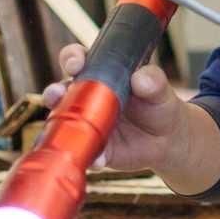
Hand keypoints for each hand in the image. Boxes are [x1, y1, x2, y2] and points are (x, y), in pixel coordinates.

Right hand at [42, 44, 189, 173]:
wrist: (166, 139)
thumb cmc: (158, 105)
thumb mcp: (160, 90)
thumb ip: (153, 81)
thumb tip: (141, 78)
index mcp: (99, 75)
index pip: (78, 60)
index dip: (72, 58)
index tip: (75, 64)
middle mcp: (85, 98)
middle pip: (61, 91)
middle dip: (53, 92)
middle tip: (56, 95)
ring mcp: (86, 124)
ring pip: (65, 124)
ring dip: (60, 127)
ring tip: (67, 128)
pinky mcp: (94, 148)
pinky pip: (87, 153)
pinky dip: (91, 158)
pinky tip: (98, 160)